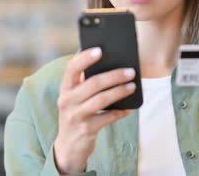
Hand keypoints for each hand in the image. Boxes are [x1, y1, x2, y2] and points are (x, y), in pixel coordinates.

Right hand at [54, 47, 135, 173]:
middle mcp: (67, 101)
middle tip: (131, 71)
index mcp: (65, 88)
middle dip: (114, 76)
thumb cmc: (77, 114)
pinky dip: (120, 112)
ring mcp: (75, 116)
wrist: (68, 147)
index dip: (85, 58)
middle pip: (93, 83)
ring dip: (119, 91)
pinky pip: (107, 117)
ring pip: (101, 99)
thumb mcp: (75, 98)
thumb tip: (111, 65)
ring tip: (133, 86)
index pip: (72, 68)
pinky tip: (130, 108)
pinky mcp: (86, 129)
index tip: (100, 50)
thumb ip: (86, 83)